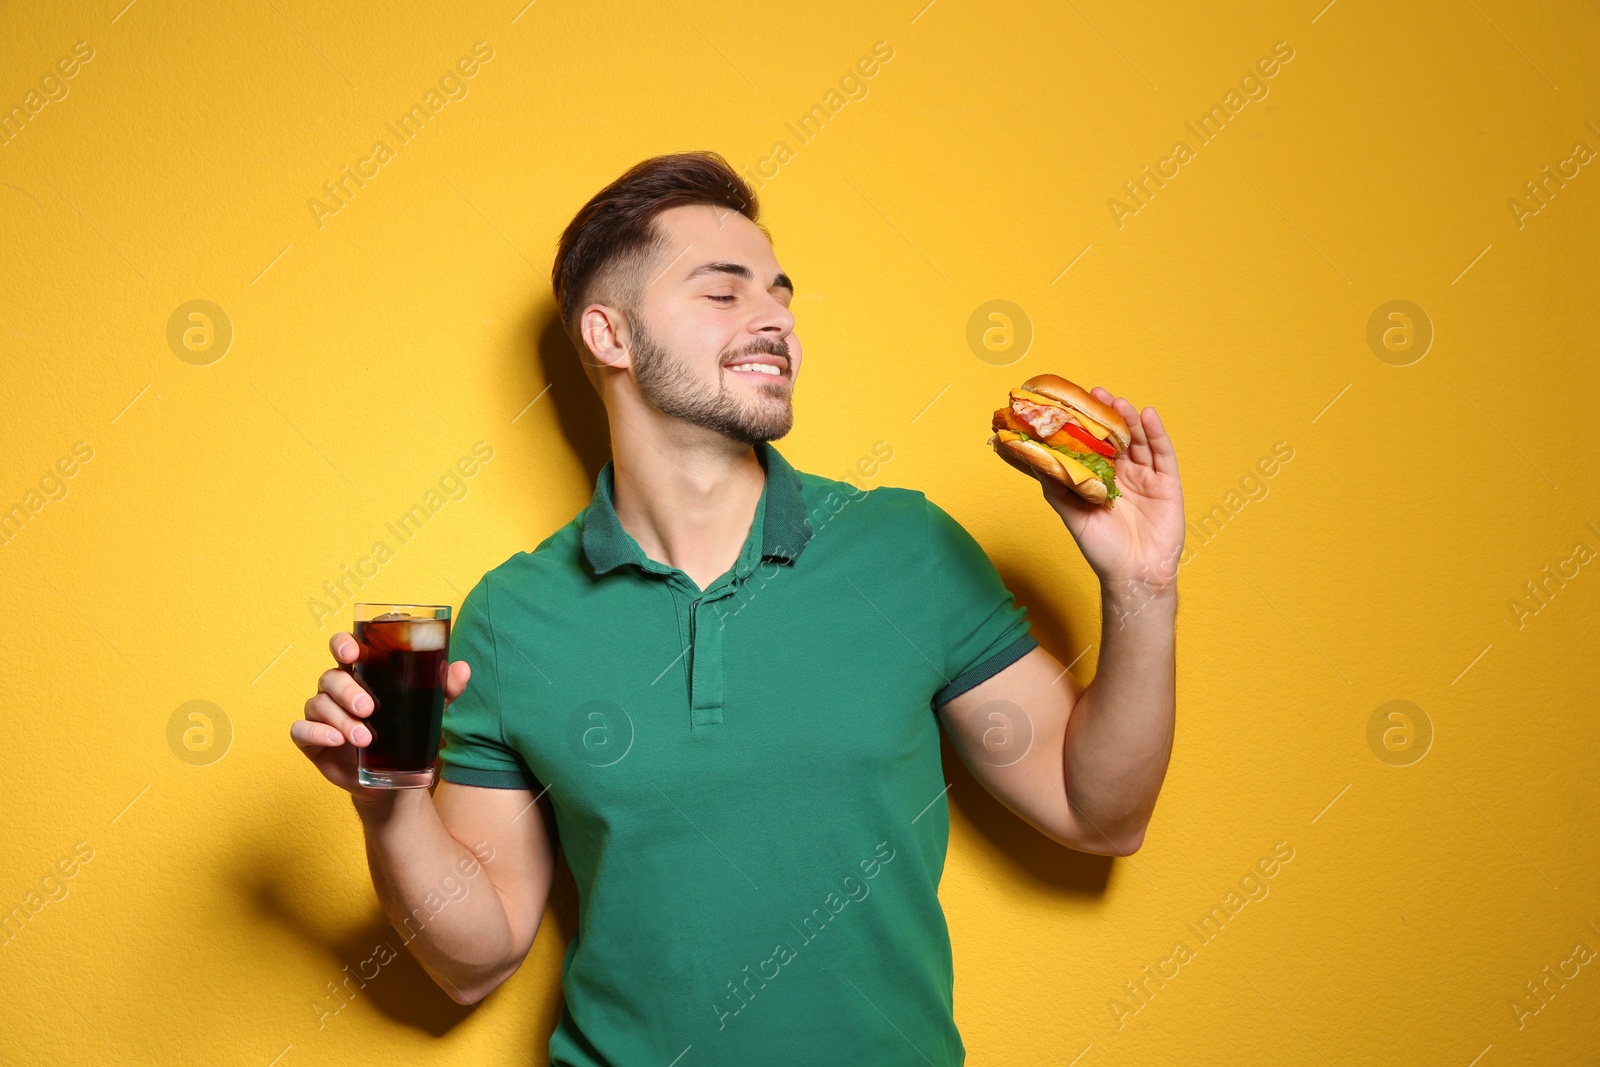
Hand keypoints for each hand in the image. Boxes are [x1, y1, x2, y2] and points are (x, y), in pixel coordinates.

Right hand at [290, 632, 471, 800]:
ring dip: (341, 719)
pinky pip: (301, 729)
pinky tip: (335, 740)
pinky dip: (317, 732)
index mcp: (362, 673)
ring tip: (365, 738)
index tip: (352, 652)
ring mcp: (322, 713)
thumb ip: (444, 689)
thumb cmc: (407, 734)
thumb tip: (462, 668)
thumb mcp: (430, 711)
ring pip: (318, 703)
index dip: (344, 644)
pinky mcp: (311, 739)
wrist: (394, 780)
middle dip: (347, 690)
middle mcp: (337, 689)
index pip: (345, 648)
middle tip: (369, 708)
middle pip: (330, 676)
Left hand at [1033, 389, 1183, 590]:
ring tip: (1118, 402)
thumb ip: (1057, 488)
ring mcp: (1147, 477)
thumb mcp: (1073, 516)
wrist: (1134, 575)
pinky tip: (1149, 416)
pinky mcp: (1168, 483)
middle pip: (1117, 437)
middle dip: (1107, 415)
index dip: (1086, 425)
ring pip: (1139, 441)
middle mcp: (1124, 474)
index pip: (1094, 445)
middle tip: (1095, 394)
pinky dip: (1157, 434)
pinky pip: (1163, 454)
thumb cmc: (1102, 550)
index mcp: (1102, 479)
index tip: (1073, 403)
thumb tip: (1034, 461)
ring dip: (1130, 420)